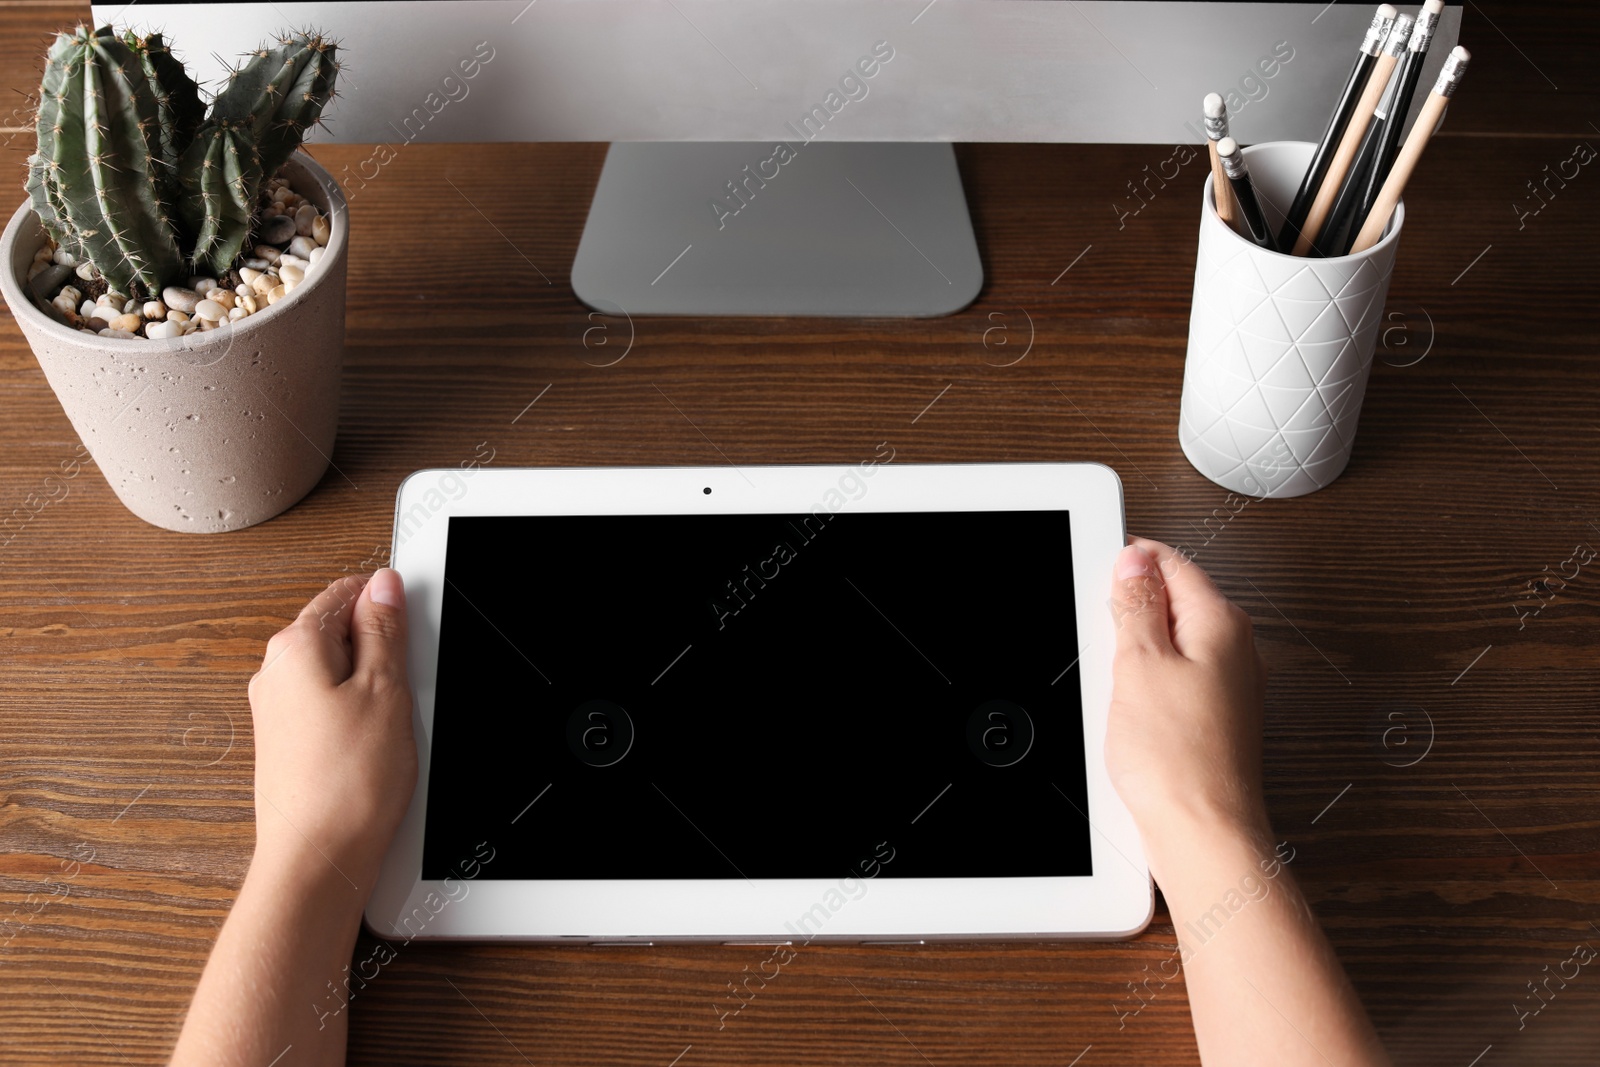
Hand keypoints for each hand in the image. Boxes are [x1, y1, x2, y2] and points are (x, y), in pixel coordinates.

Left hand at [246, 569, 417, 885]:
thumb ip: (384, 629)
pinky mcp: (289, 743)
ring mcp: (278, 711)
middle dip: (380, 651)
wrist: (318, 857)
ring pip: (338, 674)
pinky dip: (359, 718)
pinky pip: (331, 709)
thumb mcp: (386, 689)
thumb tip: (383, 585)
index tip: (412, 629)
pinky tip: (377, 749)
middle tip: (405, 687)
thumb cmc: (348, 784)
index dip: (387, 605)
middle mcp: (275, 675)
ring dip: (372, 689)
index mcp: (293, 648)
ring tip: (392, 727)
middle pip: (339, 633)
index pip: (345, 593)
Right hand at [1104, 539, 1267, 848]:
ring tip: (1119, 690)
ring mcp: (1226, 685)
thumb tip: (1134, 561)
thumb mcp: (1139, 664)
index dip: (1129, 566)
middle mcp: (1235, 650)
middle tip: (1107, 647)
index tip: (1099, 579)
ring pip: (1169, 645)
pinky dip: (1145, 689)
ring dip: (1135, 657)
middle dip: (1130, 616)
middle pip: (1172, 603)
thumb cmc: (1178, 760)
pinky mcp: (1212, 717)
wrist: (1201, 831)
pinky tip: (1129, 716)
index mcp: (1222, 623)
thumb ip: (1136, 605)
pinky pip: (1172, 682)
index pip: (1172, 563)